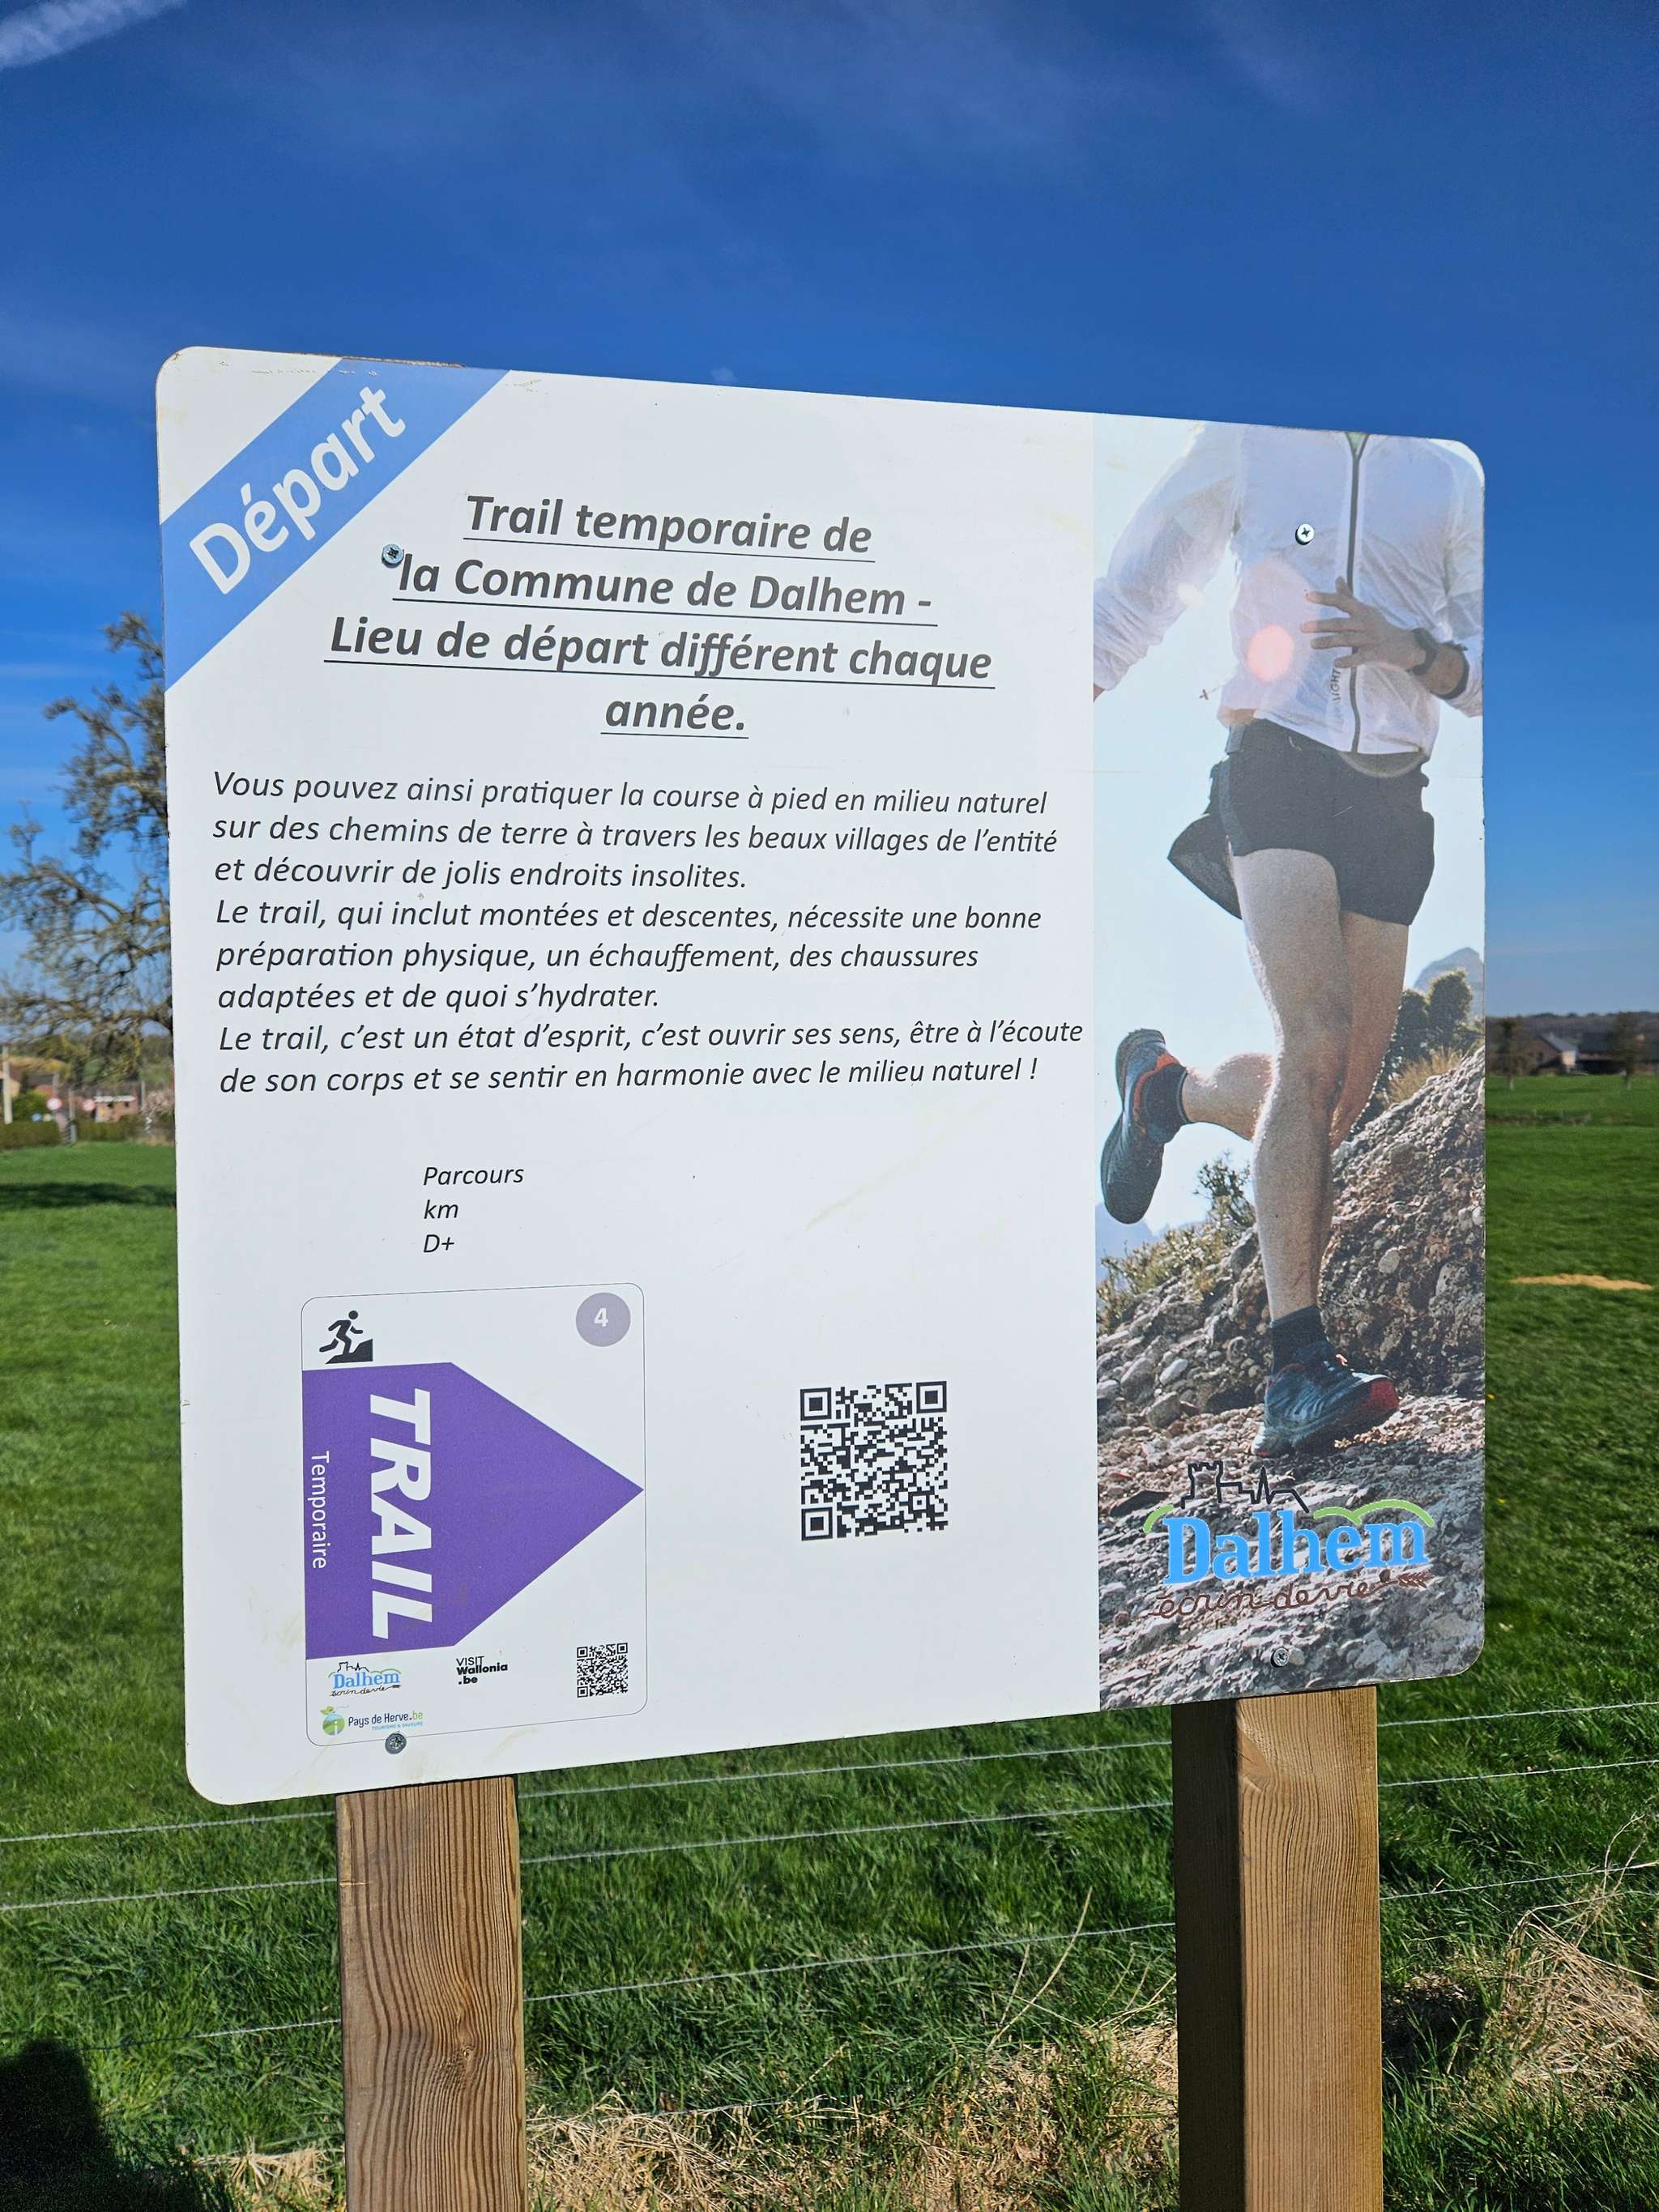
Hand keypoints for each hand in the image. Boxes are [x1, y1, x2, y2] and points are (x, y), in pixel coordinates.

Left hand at [1301, 581, 1420, 670]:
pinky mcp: (1374, 654)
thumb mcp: (1365, 610)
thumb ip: (1349, 597)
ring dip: (1328, 641)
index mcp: (1362, 611)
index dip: (1325, 598)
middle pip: (1340, 623)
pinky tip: (1335, 663)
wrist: (1403, 645)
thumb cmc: (1379, 626)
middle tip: (1302, 627)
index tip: (1308, 595)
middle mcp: (1365, 623)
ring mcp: (1369, 639)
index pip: (1341, 601)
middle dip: (1321, 625)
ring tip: (1312, 644)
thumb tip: (1338, 578)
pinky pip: (1359, 658)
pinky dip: (1348, 661)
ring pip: (1346, 639)